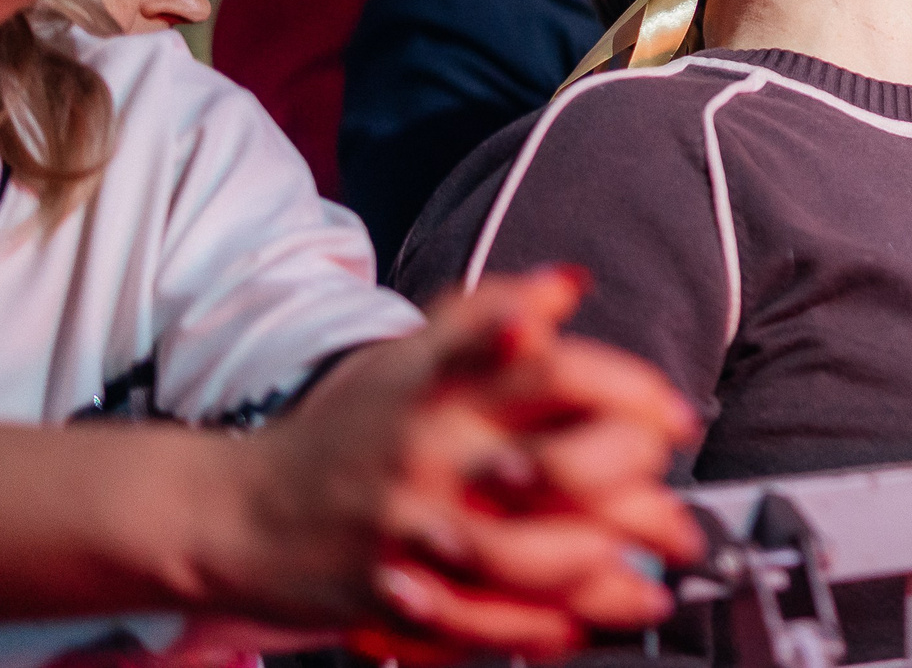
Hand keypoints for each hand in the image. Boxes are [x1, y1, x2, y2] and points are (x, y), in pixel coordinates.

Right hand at [206, 268, 701, 660]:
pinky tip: (581, 623)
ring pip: (523, 555)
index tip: (677, 415)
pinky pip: (476, 619)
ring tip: (648, 578)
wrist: (233, 510)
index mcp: (444, 389)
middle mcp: (430, 454)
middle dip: (636, 492)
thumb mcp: (412, 355)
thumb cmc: (345, 430)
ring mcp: (407, 528)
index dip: (630, 392)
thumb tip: (571, 283)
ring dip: (600, 572)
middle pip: (553, 469)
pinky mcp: (388, 594)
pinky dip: (537, 629)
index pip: (554, 373)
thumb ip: (491, 311)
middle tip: (676, 510)